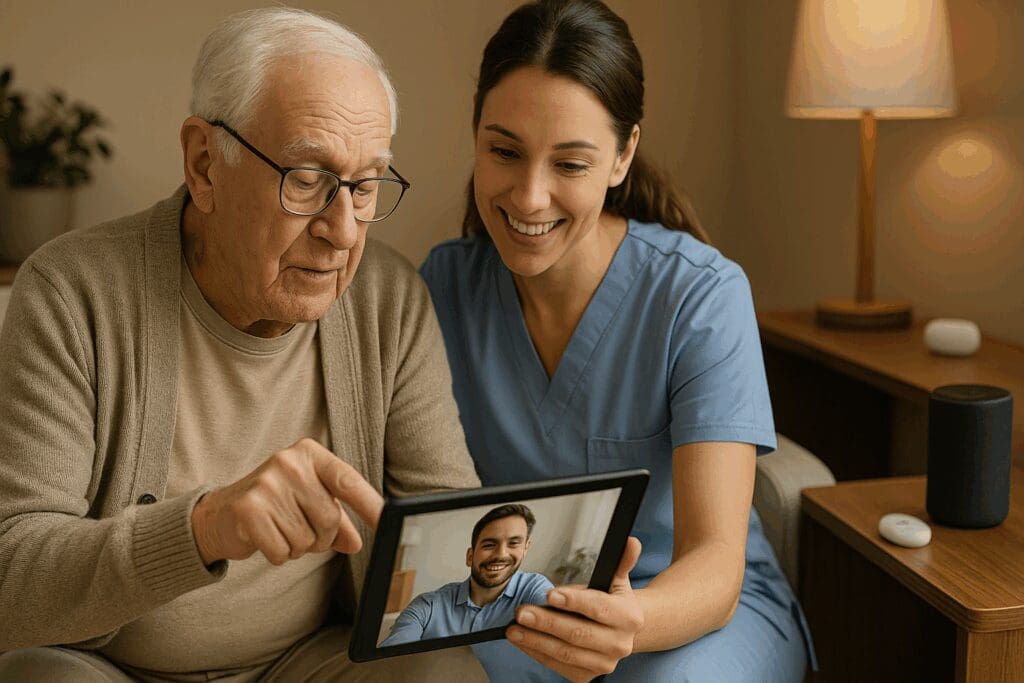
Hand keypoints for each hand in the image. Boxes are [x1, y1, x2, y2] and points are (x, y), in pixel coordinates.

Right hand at [191, 438, 382, 565]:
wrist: (219, 513)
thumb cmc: (274, 505)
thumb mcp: (309, 502)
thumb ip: (337, 521)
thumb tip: (357, 542)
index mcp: (310, 454)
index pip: (347, 481)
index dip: (370, 504)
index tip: (388, 521)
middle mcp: (289, 463)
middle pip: (329, 519)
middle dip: (320, 537)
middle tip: (300, 529)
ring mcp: (267, 484)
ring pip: (306, 539)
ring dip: (297, 547)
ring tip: (279, 530)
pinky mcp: (248, 509)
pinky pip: (282, 551)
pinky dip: (278, 555)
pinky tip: (265, 538)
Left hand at [507, 537, 642, 681]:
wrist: (622, 634)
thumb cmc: (613, 603)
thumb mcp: (618, 581)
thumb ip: (621, 562)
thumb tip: (630, 541)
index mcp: (629, 617)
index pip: (599, 608)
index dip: (574, 601)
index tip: (550, 594)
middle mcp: (619, 644)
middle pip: (578, 634)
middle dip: (547, 623)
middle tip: (523, 612)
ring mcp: (603, 663)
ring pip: (565, 653)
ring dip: (536, 641)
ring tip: (515, 628)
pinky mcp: (587, 676)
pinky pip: (558, 666)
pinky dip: (537, 653)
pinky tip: (522, 640)